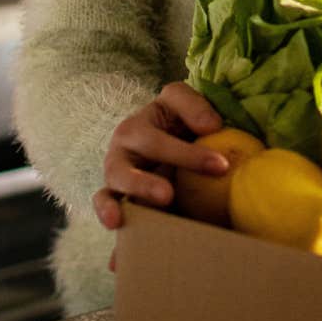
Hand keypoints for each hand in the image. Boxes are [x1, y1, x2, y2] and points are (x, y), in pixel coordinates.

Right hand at [92, 81, 226, 233]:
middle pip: (153, 139)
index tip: (217, 127)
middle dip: (183, 155)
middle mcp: (135, 130)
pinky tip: (117, 224)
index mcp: (162, 109)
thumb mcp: (207, 130)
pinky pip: (104, 199)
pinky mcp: (112, 188)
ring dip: (142, 184)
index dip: (196, 109)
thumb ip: (212, 124)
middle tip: (215, 168)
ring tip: (166, 197)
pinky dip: (108, 210)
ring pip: (121, 170)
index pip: (176, 96)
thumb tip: (214, 128)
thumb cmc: (193, 146)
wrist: (167, 170)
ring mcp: (119, 160)